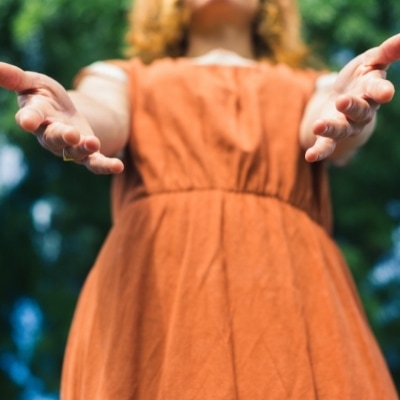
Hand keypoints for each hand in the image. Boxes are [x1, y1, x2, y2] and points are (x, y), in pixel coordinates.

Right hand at [0, 62, 123, 173]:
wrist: (65, 112)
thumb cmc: (45, 97)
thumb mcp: (33, 83)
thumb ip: (16, 78)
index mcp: (37, 117)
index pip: (31, 118)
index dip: (29, 119)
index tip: (27, 121)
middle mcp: (51, 136)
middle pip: (55, 139)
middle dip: (62, 137)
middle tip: (70, 134)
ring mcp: (70, 147)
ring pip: (75, 152)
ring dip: (83, 149)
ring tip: (93, 143)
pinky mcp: (87, 153)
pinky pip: (96, 163)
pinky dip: (106, 166)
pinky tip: (118, 166)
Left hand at [305, 34, 399, 162]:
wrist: (345, 97)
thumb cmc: (360, 77)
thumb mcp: (371, 60)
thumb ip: (386, 52)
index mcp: (372, 90)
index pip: (378, 89)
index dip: (382, 90)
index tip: (386, 93)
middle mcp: (362, 112)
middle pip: (360, 111)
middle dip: (352, 107)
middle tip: (342, 101)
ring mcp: (346, 125)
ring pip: (341, 129)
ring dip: (331, 129)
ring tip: (318, 126)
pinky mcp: (330, 134)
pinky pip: (326, 145)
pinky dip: (318, 151)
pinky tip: (309, 156)